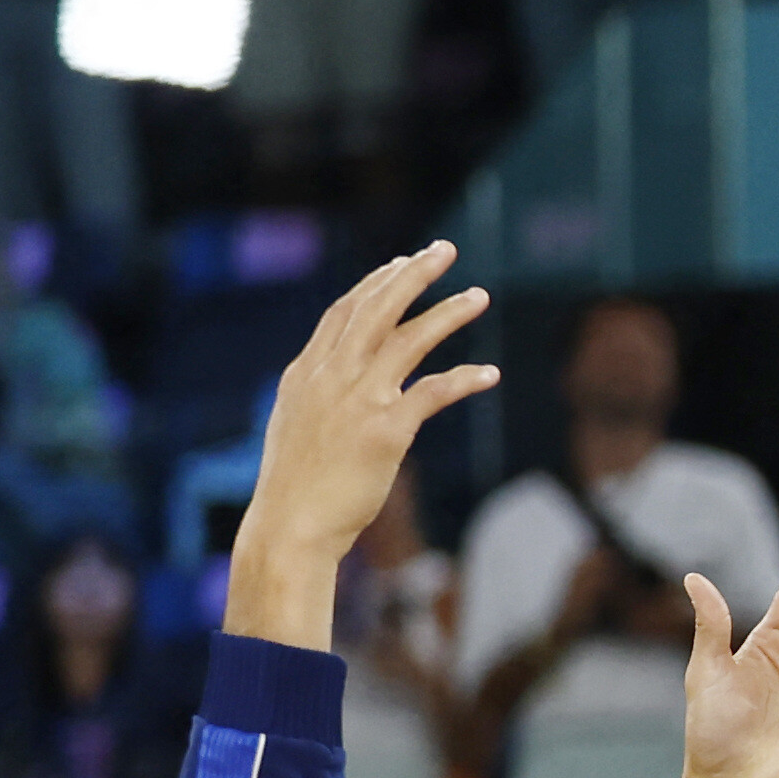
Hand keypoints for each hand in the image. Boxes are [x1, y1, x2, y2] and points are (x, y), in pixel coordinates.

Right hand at [232, 244, 497, 639]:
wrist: (289, 527)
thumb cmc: (296, 485)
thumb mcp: (297, 425)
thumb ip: (319, 394)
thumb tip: (338, 377)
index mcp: (306, 374)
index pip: (344, 312)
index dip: (376, 283)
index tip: (403, 261)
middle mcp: (330, 378)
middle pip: (374, 310)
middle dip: (412, 275)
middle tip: (445, 250)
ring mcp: (357, 401)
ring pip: (407, 340)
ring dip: (447, 314)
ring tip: (479, 295)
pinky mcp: (385, 430)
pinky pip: (433, 392)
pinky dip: (464, 379)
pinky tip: (489, 373)